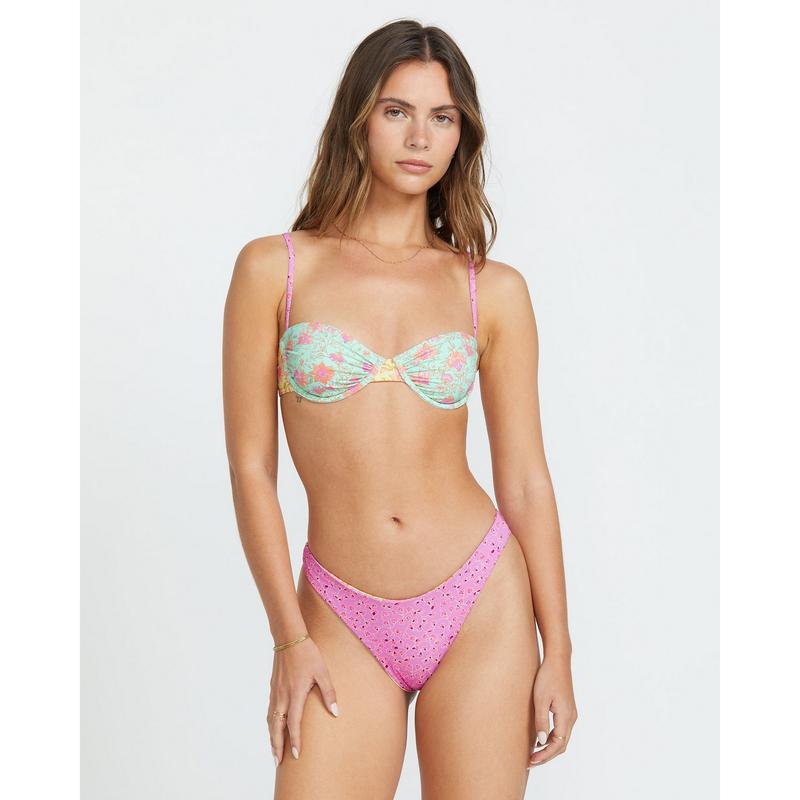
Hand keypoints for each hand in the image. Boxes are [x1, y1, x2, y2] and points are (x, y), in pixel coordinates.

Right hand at [267, 636, 338, 764]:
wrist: (289, 638)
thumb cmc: (308, 654)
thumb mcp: (323, 672)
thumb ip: (329, 693)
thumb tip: (335, 712)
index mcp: (295, 694)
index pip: (294, 723)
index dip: (294, 741)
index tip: (296, 755)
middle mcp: (282, 696)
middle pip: (276, 727)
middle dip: (277, 746)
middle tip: (278, 762)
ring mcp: (275, 692)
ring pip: (271, 720)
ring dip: (272, 737)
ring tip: (274, 751)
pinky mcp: (273, 687)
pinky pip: (270, 711)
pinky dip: (270, 724)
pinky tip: (273, 728)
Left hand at [528, 654, 577, 768]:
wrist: (557, 660)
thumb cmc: (547, 677)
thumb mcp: (540, 699)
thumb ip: (541, 721)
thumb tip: (541, 741)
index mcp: (566, 716)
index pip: (557, 744)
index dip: (544, 755)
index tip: (531, 761)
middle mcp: (571, 717)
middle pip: (561, 745)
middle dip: (546, 755)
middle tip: (530, 761)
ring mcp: (570, 713)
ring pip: (562, 738)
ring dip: (549, 748)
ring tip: (533, 753)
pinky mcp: (566, 708)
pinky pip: (561, 729)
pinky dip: (552, 738)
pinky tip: (539, 738)